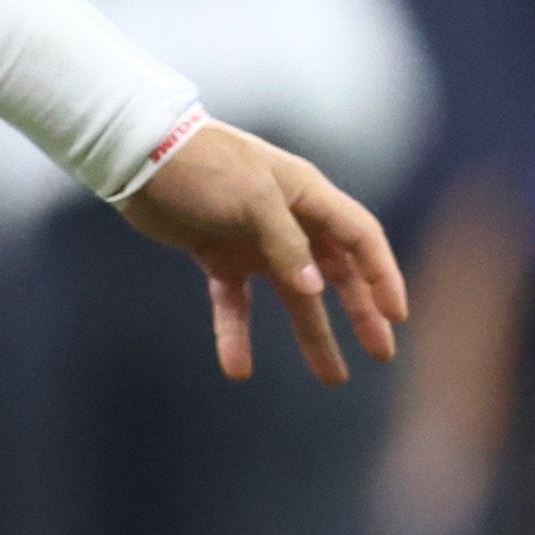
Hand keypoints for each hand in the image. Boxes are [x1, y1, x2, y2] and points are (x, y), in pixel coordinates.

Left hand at [121, 119, 406, 383]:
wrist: (138, 156)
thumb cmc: (203, 166)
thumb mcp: (252, 198)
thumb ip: (285, 243)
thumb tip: (314, 290)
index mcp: (307, 196)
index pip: (360, 239)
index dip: (382, 276)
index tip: (396, 317)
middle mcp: (288, 221)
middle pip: (336, 274)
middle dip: (361, 314)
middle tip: (381, 354)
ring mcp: (254, 241)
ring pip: (294, 297)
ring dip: (313, 335)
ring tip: (333, 378)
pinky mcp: (218, 257)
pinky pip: (236, 303)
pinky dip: (237, 335)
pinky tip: (238, 370)